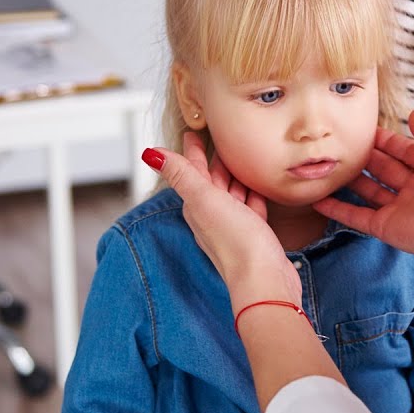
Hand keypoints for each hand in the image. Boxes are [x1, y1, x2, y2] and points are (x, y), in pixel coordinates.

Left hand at [146, 133, 300, 310]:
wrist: (264, 281)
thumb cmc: (236, 243)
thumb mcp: (205, 201)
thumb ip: (181, 175)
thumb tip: (149, 153)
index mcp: (198, 206)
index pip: (192, 171)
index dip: (192, 151)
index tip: (193, 131)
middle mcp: (213, 216)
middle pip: (211, 180)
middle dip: (213, 159)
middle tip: (218, 137)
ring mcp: (234, 225)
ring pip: (231, 192)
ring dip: (234, 174)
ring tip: (241, 156)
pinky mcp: (254, 233)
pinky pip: (251, 206)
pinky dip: (253, 193)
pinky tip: (259, 185)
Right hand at [314, 110, 413, 259]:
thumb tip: (413, 114)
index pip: (402, 149)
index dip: (384, 139)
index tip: (363, 128)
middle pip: (383, 168)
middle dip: (365, 156)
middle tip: (342, 143)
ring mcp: (399, 208)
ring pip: (369, 190)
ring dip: (350, 179)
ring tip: (328, 165)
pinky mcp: (386, 226)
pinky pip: (357, 216)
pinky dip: (338, 209)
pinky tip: (318, 199)